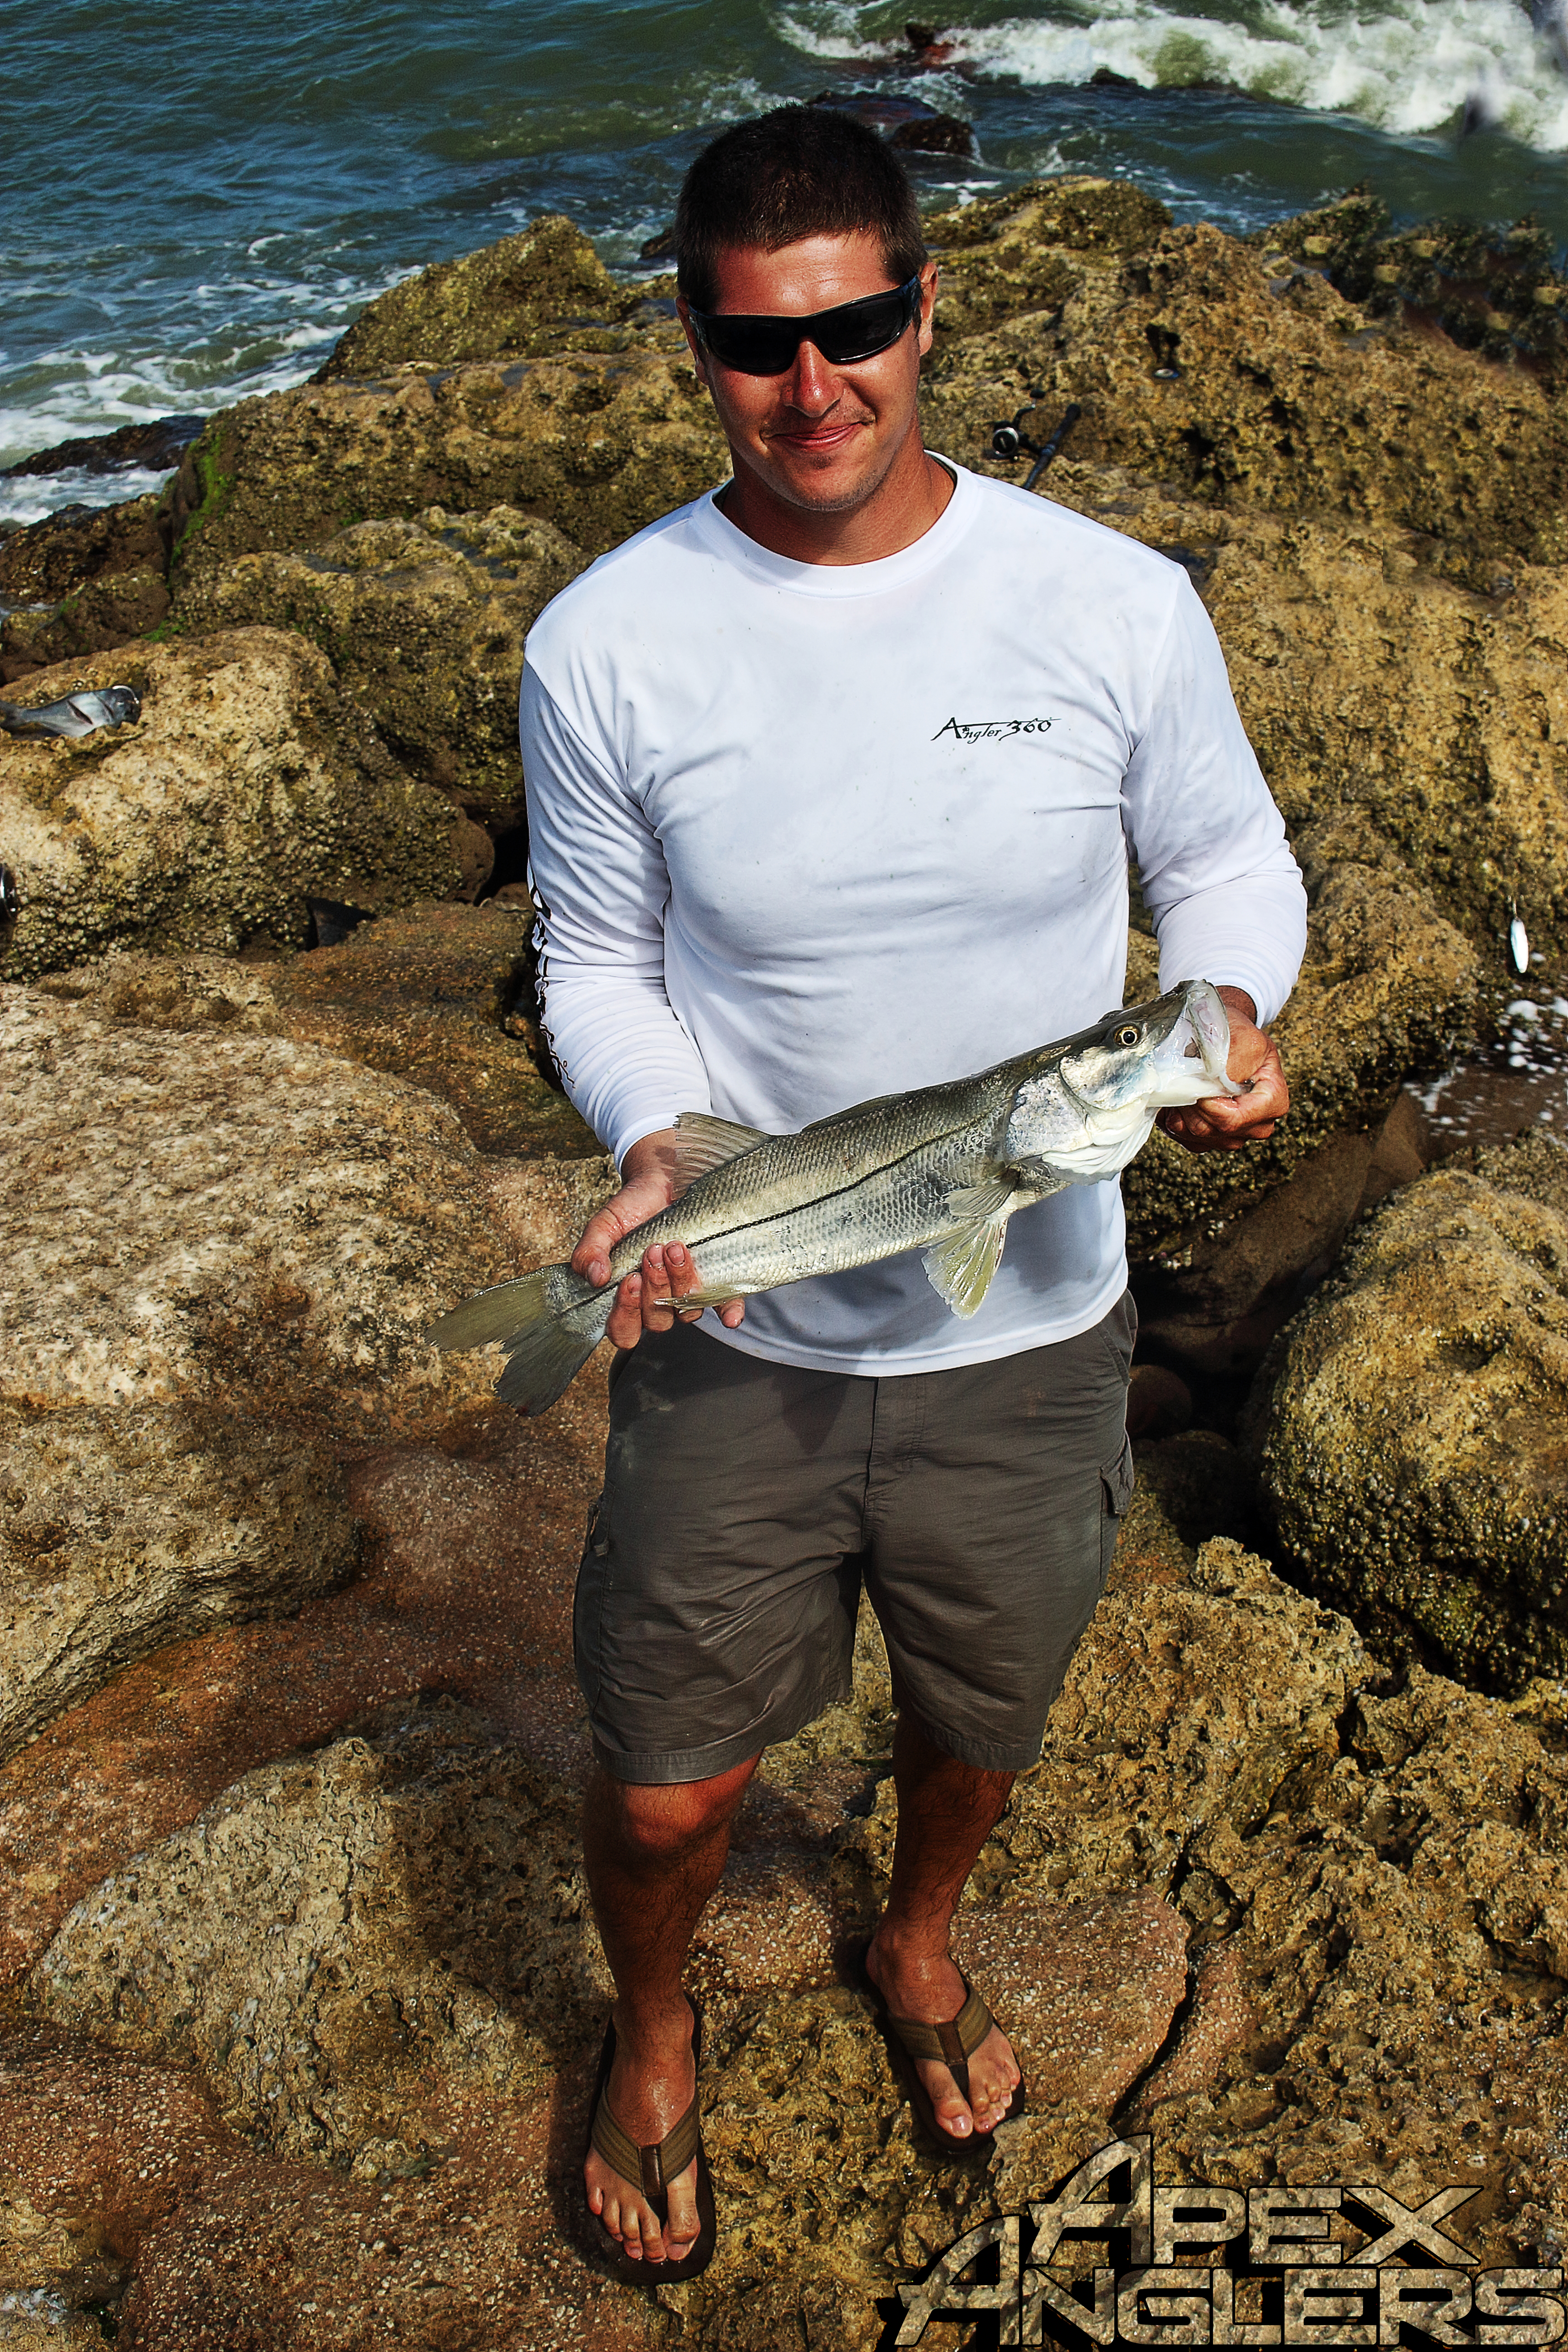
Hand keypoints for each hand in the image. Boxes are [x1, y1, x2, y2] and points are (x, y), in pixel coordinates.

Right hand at [570, 1128, 745, 1347]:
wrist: (662, 1182)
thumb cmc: (632, 1209)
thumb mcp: (604, 1226)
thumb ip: (590, 1251)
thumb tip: (595, 1278)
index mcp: (628, 1297)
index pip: (623, 1330)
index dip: (626, 1314)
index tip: (630, 1279)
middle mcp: (658, 1302)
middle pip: (657, 1321)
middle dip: (656, 1287)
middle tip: (654, 1250)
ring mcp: (686, 1294)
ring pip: (686, 1311)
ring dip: (681, 1282)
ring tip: (676, 1247)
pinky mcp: (715, 1280)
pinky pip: (724, 1304)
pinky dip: (727, 1312)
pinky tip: (730, 1317)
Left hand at [1157, 986, 1287, 1153]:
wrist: (1224, 1035)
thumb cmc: (1236, 1035)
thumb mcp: (1241, 1040)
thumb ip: (1230, 1066)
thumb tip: (1211, 1088)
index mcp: (1273, 1101)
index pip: (1233, 1119)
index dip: (1207, 1104)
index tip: (1195, 1082)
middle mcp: (1259, 1124)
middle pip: (1215, 1130)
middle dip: (1192, 1106)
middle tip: (1183, 1078)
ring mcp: (1236, 1134)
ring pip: (1199, 1137)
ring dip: (1182, 1112)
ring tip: (1180, 1085)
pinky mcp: (1215, 1139)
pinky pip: (1189, 1140)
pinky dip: (1177, 1120)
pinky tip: (1177, 1099)